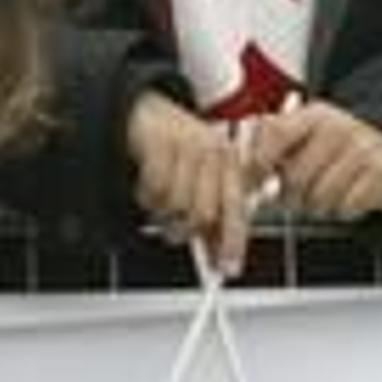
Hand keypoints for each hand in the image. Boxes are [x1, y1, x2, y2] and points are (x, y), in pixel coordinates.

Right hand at [126, 91, 253, 277]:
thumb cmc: (178, 151)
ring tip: (158, 200)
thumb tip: (219, 257)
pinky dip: (145, 195)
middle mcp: (214, 153)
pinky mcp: (161, 142)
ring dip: (160, 212)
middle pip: (202, 214)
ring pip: (176, 205)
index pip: (236, 211)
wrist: (146, 112)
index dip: (232, 243)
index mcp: (231, 164)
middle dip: (183, 229)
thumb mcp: (203, 181)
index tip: (227, 269)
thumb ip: (214, 218)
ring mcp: (189, 145)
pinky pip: (153, 189)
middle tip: (171, 227)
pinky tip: (147, 186)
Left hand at [245, 100, 381, 220]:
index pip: (277, 133)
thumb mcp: (306, 135)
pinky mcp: (381, 174)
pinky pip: (346, 207)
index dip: (260, 160)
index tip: (255, 178)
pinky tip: (347, 197)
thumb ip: (273, 144)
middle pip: (295, 177)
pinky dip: (343, 211)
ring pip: (320, 197)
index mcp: (313, 116)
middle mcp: (339, 128)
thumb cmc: (336, 149)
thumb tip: (239, 165)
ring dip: (317, 206)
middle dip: (291, 195)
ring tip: (324, 194)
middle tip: (298, 194)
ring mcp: (362, 150)